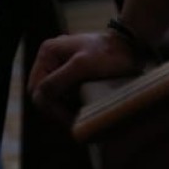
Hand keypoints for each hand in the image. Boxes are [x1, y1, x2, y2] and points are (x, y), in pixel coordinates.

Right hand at [27, 29, 142, 121]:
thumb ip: (59, 80)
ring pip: (52, 96)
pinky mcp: (71, 74)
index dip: (49, 107)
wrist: (131, 46)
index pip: (36, 88)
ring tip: (78, 119)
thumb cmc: (109, 53)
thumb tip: (39, 97)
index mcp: (48, 52)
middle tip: (74, 122)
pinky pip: (63, 94)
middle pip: (41, 93)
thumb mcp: (83, 66)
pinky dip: (70, 105)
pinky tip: (81, 111)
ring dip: (62, 109)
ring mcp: (60, 66)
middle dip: (55, 110)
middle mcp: (50, 58)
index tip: (69, 120)